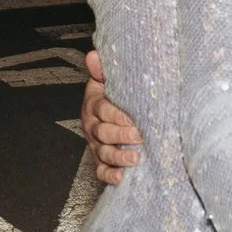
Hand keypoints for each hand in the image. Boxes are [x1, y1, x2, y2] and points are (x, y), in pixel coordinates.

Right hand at [81, 50, 141, 184]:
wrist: (108, 115)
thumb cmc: (113, 96)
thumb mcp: (106, 82)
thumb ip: (102, 70)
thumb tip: (93, 54)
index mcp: (93, 106)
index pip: (103, 110)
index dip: (117, 116)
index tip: (134, 119)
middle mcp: (92, 127)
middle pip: (103, 133)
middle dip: (121, 136)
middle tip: (139, 137)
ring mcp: (96, 146)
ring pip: (103, 153)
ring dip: (118, 157)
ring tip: (135, 158)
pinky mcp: (100, 161)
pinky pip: (101, 171)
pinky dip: (110, 175)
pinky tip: (122, 177)